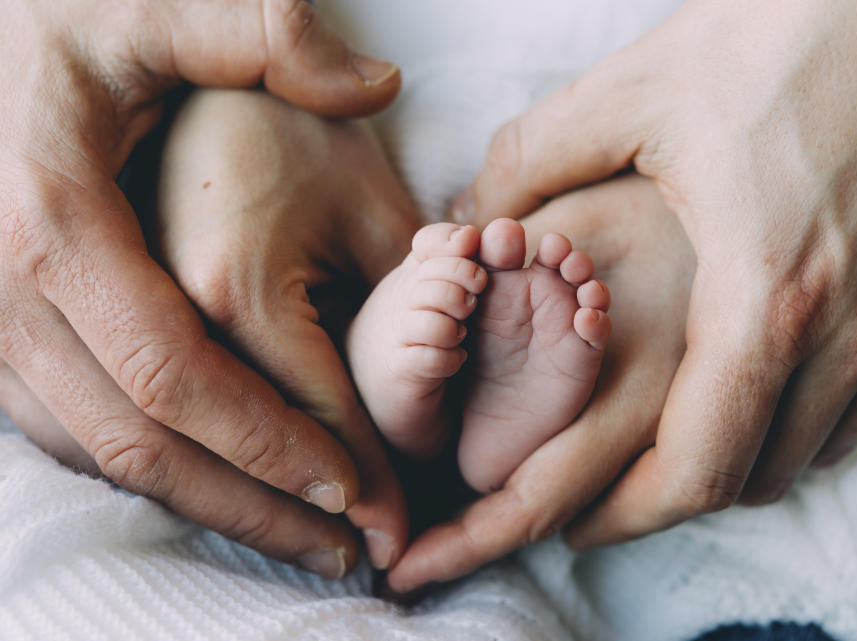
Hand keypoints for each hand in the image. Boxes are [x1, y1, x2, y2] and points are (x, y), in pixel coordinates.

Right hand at [0, 0, 401, 577]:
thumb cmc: (50, 14)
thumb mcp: (150, 6)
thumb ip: (267, 36)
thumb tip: (378, 83)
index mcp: (59, 224)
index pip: (183, 378)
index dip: (274, 445)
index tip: (359, 488)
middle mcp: (9, 293)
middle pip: (145, 444)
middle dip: (256, 505)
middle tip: (346, 546)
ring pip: (104, 454)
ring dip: (210, 505)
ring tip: (301, 535)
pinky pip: (71, 431)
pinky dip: (155, 470)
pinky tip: (222, 483)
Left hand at [395, 0, 856, 584]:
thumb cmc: (780, 37)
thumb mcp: (636, 92)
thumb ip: (531, 163)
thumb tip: (468, 222)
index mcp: (764, 292)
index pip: (697, 463)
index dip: (629, 512)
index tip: (574, 525)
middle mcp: (850, 327)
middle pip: (751, 474)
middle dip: (671, 498)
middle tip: (610, 490)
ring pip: (810, 450)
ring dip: (735, 461)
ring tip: (672, 441)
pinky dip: (800, 422)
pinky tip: (755, 387)